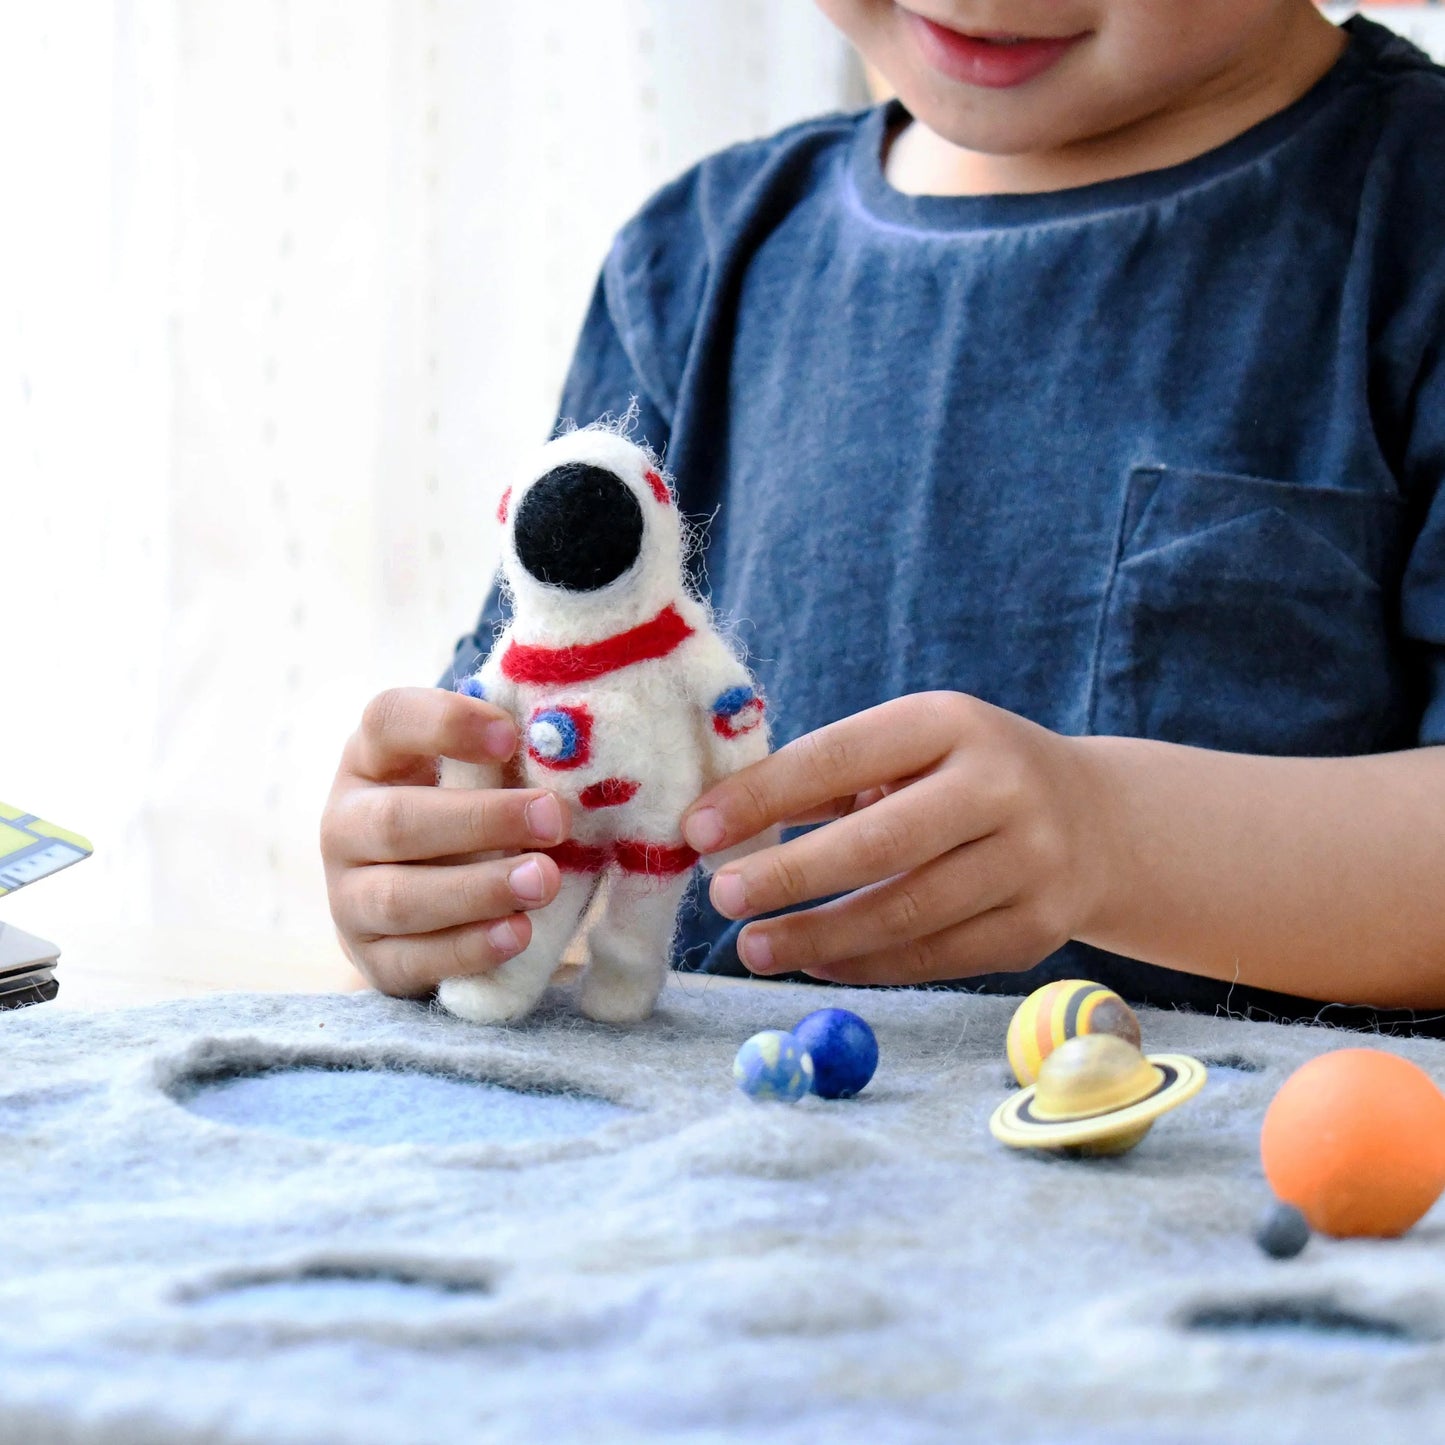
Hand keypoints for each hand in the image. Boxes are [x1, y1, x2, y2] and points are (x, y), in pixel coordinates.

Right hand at [320, 687, 570, 996]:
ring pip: (400, 897)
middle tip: (554, 820)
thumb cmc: (460, 814)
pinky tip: (518, 933)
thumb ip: (504, 760)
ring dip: (478, 889)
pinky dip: (469, 948)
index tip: (511, 737)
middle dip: (482, 821)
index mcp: (370, 759)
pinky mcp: (369, 957)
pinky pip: (413, 959)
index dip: (446, 724)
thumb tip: (567, 750)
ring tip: (544, 881)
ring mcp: (347, 896)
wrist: (412, 899)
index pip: (388, 721)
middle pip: (396, 820)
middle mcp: (345, 824)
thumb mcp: (470, 775)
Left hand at [680, 692, 1110, 984]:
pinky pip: (937, 957)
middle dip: (791, 874)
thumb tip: (720, 823)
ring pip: (908, 912)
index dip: (764, 796)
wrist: (1097, 821)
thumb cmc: (964, 776)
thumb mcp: (910, 747)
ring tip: (752, 947)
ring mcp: (1030, 862)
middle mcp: (1001, 786)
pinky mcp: (1037, 929)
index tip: (697, 830)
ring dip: (818, 935)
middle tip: (722, 896)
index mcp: (951, 723)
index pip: (841, 755)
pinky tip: (815, 961)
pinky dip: (867, 965)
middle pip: (882, 842)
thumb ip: (825, 778)